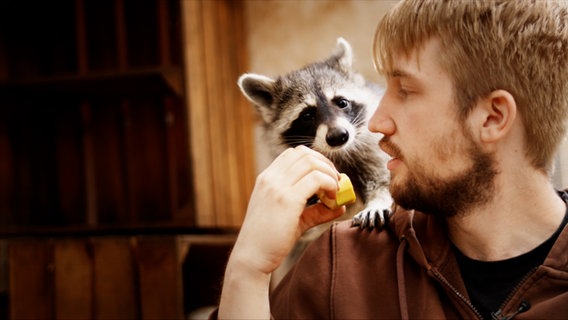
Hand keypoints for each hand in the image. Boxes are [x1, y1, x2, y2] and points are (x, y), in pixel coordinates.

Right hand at [219, 145, 343, 318]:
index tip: (326, 175)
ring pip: (311, 162)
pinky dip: (329, 184)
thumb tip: (339, 206)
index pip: (293, 154)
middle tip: (336, 181)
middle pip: (304, 153)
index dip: (315, 160)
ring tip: (335, 190)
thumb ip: (315, 211)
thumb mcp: (293, 220)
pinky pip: (316, 179)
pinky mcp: (287, 200)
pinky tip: (332, 198)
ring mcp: (277, 187)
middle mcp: (270, 178)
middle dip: (325, 163)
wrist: (251, 258)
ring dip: (329, 173)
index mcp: (267, 179)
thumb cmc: (269, 241)